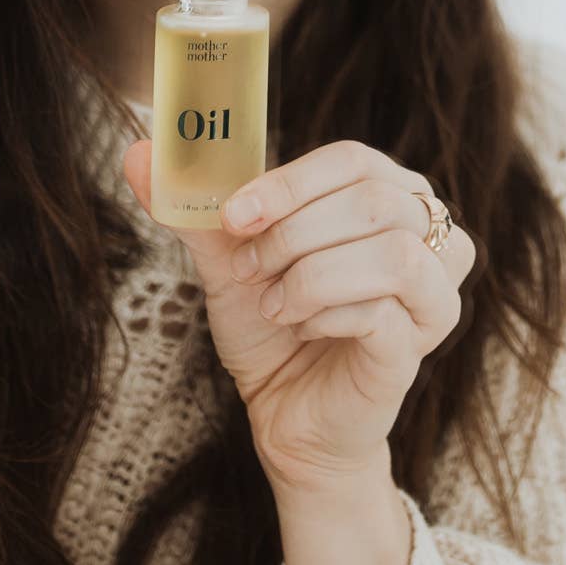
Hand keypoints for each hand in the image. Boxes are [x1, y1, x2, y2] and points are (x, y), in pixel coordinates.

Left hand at [122, 136, 477, 493]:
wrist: (287, 412)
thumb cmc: (273, 327)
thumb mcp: (230, 261)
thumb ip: (195, 209)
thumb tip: (134, 152)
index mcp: (390, 195)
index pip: (353, 161)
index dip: (290, 183)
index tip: (233, 216)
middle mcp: (429, 234)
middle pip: (374, 199)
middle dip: (295, 233)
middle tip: (250, 268)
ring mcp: (432, 289)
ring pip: (390, 252)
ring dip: (312, 276)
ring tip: (275, 304)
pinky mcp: (421, 342)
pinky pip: (382, 310)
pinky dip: (325, 314)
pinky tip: (300, 327)